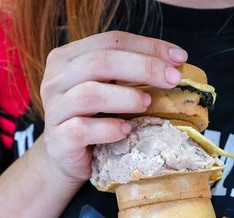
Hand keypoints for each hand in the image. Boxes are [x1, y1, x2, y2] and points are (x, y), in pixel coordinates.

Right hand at [38, 31, 188, 184]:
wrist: (65, 158)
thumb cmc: (93, 119)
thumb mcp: (108, 89)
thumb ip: (130, 73)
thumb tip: (176, 65)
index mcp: (68, 58)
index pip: (111, 41)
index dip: (148, 46)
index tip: (180, 58)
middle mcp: (55, 80)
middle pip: (99, 62)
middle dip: (143, 67)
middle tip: (173, 79)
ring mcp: (53, 110)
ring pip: (89, 94)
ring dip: (125, 97)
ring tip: (148, 104)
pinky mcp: (58, 140)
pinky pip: (81, 129)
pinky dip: (108, 128)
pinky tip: (127, 130)